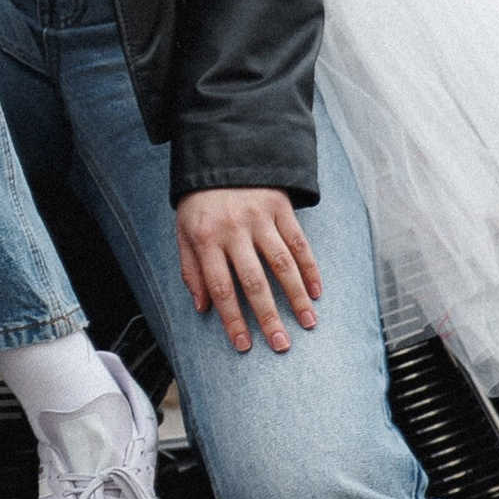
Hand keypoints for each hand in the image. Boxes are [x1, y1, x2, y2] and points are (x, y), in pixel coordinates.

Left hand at [175, 187, 321, 356]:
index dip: (232, 319)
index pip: (220, 288)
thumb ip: (191, 269)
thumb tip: (202, 307)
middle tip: (281, 345)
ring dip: (296, 297)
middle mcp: (234, 229)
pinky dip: (310, 268)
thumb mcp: (183, 231)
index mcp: (206, 238)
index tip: (244, 345)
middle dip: (268, 317)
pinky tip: (316, 291)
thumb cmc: (199, 202)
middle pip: (253, 281)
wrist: (222, 152)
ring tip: (307, 323)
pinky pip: (298, 243)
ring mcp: (259, 218)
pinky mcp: (280, 207)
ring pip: (281, 264)